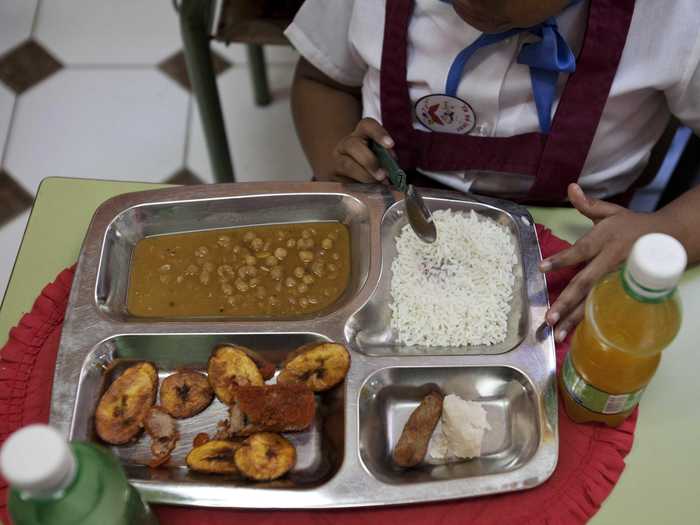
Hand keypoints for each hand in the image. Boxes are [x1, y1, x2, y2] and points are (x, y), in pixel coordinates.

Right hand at [332, 118, 393, 182]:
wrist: (350, 174)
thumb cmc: (372, 163)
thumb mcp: (381, 156)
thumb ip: (387, 158)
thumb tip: (391, 168)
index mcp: (361, 133)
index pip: (367, 125)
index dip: (379, 133)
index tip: (390, 144)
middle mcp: (347, 143)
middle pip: (353, 144)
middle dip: (369, 161)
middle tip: (383, 175)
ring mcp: (337, 159)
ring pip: (346, 164)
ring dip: (364, 175)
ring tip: (376, 184)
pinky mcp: (333, 175)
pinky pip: (342, 180)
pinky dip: (356, 186)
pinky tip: (366, 190)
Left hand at [540, 183, 664, 341]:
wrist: (671, 239)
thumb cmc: (634, 226)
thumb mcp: (612, 212)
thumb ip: (588, 204)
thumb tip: (571, 187)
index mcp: (605, 240)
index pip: (580, 250)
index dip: (561, 259)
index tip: (542, 267)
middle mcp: (610, 262)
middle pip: (586, 284)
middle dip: (566, 302)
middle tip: (549, 318)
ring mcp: (618, 280)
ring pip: (595, 302)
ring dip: (576, 319)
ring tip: (558, 334)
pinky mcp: (625, 292)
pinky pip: (606, 309)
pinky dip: (592, 322)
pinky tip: (578, 335)